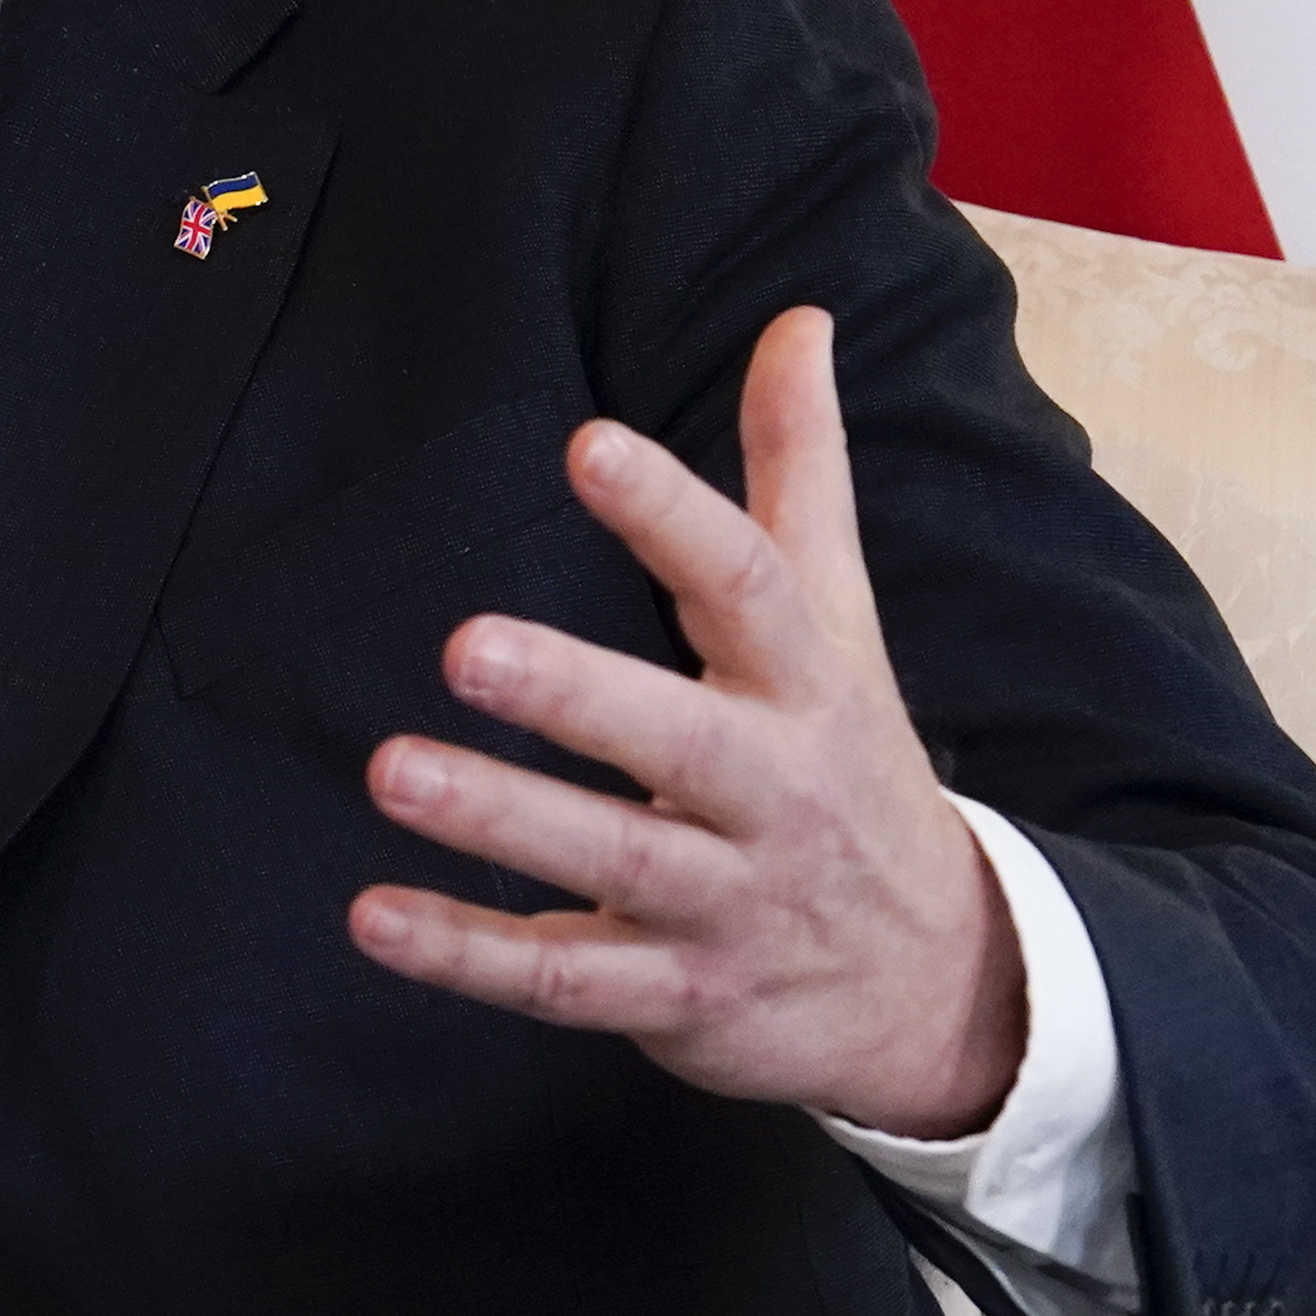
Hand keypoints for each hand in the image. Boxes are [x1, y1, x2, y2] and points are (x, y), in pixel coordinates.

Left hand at [348, 309, 1025, 1135]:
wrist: (942, 987)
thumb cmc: (851, 767)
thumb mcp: (842, 619)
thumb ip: (800, 470)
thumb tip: (797, 319)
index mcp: (809, 685)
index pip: (750, 585)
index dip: (672, 515)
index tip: (587, 444)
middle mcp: (774, 792)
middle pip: (682, 741)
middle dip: (577, 695)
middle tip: (463, 644)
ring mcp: (727, 903)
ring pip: (613, 864)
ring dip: (502, 820)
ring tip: (390, 770)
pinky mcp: (679, 997)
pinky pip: (566, 982)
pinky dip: (469, 957)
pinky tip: (373, 917)